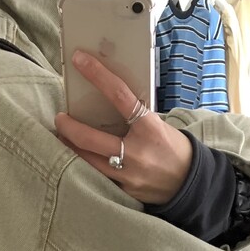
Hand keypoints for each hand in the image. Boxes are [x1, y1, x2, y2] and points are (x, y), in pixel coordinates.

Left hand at [55, 51, 192, 204]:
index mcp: (149, 127)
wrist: (189, 183)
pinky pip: (99, 177)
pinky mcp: (124, 190)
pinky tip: (78, 160)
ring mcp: (129, 174)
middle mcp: (136, 151)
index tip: (79, 60)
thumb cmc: (172, 148)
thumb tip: (106, 100)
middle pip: (90, 138)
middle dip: (69, 127)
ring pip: (88, 161)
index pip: (119, 95)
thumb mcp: (158, 125)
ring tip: (63, 138)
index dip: (97, 75)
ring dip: (70, 148)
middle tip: (60, 118)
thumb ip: (134, 117)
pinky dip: (86, 167)